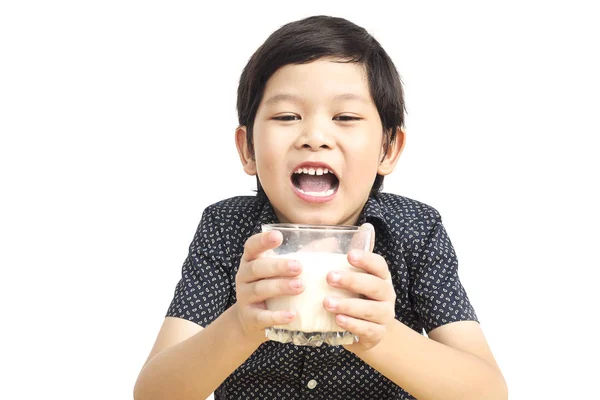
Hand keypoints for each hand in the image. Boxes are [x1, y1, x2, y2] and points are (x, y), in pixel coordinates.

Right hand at [233, 230, 303, 345]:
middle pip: (256, 268)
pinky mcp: (250, 318)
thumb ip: (304, 254)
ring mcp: (244, 297)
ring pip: (259, 290)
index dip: (263, 240)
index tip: (278, 236)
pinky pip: (262, 316)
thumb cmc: (273, 288)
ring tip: (300, 286)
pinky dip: (276, 316)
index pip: (252, 246)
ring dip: (280, 287)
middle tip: (298, 266)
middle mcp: (243, 276)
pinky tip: (292, 315)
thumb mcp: (282, 270)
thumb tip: (332, 241)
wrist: (252, 321)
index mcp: (251, 260)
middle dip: (278, 266)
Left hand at [323, 224, 395, 351]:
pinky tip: (338, 319)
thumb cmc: (355, 298)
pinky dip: (352, 324)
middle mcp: (387, 295)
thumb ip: (340, 259)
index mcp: (381, 277)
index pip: (379, 265)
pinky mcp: (377, 334)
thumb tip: (333, 237)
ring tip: (327, 302)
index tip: (349, 255)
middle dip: (352, 281)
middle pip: (375, 285)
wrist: (368, 332)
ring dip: (348, 305)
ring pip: (370, 310)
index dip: (366, 259)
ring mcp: (384, 315)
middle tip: (329, 277)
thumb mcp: (349, 278)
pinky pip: (367, 329)